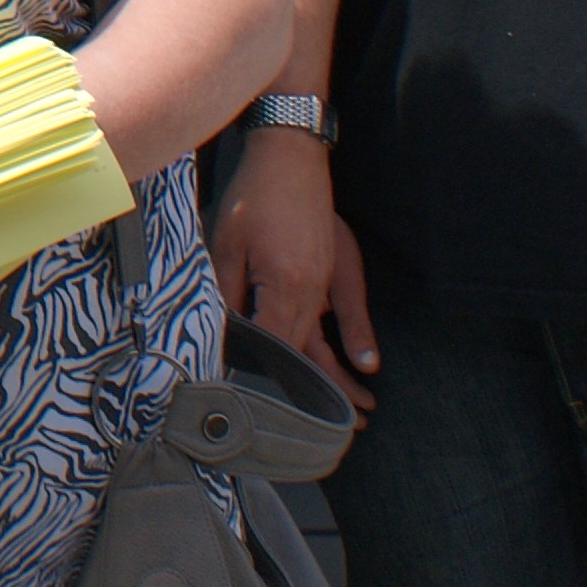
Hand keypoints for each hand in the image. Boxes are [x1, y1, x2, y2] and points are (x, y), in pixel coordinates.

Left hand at [211, 131, 374, 413]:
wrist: (290, 155)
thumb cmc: (255, 196)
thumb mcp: (227, 245)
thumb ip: (227, 293)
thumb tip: (223, 332)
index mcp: (285, 286)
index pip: (279, 347)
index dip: (272, 379)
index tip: (269, 409)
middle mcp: (313, 289)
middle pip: (313, 351)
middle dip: (323, 392)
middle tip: (338, 431)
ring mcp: (327, 278)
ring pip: (329, 336)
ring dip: (344, 373)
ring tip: (363, 407)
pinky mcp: (331, 267)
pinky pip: (340, 313)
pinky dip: (350, 339)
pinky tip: (363, 360)